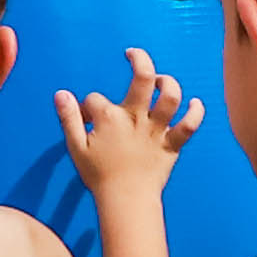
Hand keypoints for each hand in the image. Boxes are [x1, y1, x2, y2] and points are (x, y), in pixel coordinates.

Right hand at [56, 50, 203, 204]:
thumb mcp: (76, 147)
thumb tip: (61, 94)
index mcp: (110, 118)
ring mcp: (156, 130)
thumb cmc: (99, 176)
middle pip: (143, 78)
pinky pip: (189, 126)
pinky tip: (195, 103)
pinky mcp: (171, 145)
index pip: (95, 99)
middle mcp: (135, 118)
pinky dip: (196, 113)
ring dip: (168, 83)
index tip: (87, 121)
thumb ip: (69, 118)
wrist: (125, 201)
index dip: (88, 107)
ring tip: (160, 81)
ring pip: (170, 97)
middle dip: (139, 59)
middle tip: (133, 54)